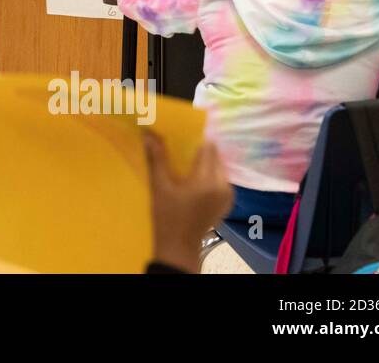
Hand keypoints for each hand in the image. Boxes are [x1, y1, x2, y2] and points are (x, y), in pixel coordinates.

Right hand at [143, 133, 232, 272]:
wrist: (179, 245)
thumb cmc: (167, 216)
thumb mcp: (160, 186)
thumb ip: (157, 158)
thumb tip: (149, 134)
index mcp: (207, 181)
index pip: (207, 148)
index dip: (194, 139)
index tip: (180, 136)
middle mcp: (223, 186)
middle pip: (215, 156)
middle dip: (200, 150)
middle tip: (182, 149)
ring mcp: (228, 195)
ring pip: (219, 166)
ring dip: (206, 162)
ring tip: (187, 163)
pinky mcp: (228, 201)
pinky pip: (221, 178)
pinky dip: (210, 174)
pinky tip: (195, 177)